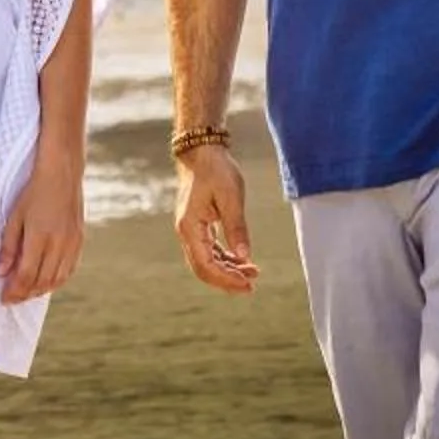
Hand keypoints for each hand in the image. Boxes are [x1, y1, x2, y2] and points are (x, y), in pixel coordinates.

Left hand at [0, 151, 84, 303]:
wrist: (62, 174)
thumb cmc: (34, 192)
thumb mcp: (14, 216)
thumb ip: (8, 246)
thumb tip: (1, 273)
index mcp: (40, 236)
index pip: (26, 275)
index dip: (14, 291)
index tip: (3, 299)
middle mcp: (59, 243)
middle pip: (42, 281)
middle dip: (25, 294)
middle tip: (12, 298)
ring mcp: (72, 244)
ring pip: (57, 279)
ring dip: (41, 290)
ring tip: (26, 293)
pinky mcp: (80, 241)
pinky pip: (69, 270)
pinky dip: (57, 281)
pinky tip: (46, 282)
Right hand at [173, 142, 258, 293]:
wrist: (203, 152)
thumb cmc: (216, 170)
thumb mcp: (231, 198)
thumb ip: (237, 228)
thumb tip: (244, 257)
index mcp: (190, 227)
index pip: (206, 265)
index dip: (226, 279)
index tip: (248, 284)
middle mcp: (186, 232)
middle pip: (203, 268)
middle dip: (226, 280)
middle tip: (252, 286)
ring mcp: (190, 229)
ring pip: (206, 261)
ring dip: (228, 270)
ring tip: (253, 273)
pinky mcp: (198, 225)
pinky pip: (209, 250)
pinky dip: (225, 258)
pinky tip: (242, 260)